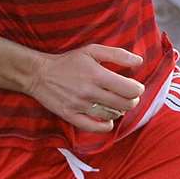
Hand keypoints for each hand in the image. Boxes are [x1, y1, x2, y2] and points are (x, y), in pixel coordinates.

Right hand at [25, 44, 146, 132]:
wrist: (39, 74)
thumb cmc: (69, 62)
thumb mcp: (92, 51)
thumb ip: (117, 55)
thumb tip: (139, 61)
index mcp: (97, 74)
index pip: (129, 89)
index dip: (137, 89)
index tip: (135, 87)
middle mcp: (89, 91)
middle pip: (124, 104)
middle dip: (131, 101)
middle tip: (128, 96)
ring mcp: (80, 106)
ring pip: (111, 115)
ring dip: (119, 111)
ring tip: (116, 104)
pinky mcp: (70, 116)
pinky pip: (94, 127)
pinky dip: (105, 126)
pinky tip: (108, 120)